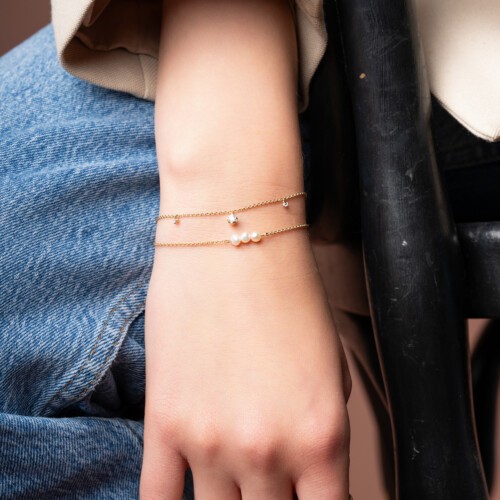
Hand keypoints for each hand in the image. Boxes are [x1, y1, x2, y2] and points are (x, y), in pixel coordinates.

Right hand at [139, 230, 351, 498]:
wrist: (231, 241)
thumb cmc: (287, 291)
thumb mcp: (331, 367)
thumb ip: (320, 430)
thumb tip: (310, 469)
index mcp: (322, 435)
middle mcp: (267, 450)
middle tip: (270, 489)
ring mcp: (209, 442)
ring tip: (233, 490)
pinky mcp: (165, 423)